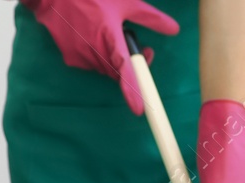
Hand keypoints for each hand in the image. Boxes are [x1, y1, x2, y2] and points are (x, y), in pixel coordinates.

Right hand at [20, 0, 178, 114]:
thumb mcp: (125, 2)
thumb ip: (151, 18)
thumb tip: (175, 30)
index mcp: (110, 39)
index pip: (124, 71)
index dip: (132, 91)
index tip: (139, 110)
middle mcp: (94, 52)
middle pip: (118, 72)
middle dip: (130, 65)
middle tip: (138, 47)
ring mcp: (80, 57)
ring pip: (105, 68)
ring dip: (113, 60)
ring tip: (111, 36)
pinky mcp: (69, 58)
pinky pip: (90, 64)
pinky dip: (97, 56)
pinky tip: (94, 37)